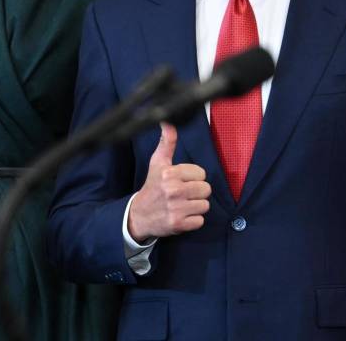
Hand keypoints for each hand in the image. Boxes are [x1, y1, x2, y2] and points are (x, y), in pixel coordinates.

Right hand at [127, 122, 210, 241]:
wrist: (139, 215)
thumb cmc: (152, 186)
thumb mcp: (158, 162)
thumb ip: (167, 142)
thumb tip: (168, 121)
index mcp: (169, 173)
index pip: (201, 173)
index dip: (193, 177)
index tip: (181, 181)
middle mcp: (173, 190)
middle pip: (206, 189)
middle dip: (197, 192)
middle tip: (183, 194)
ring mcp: (176, 208)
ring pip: (205, 205)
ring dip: (196, 206)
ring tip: (183, 205)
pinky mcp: (178, 224)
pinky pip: (200, 221)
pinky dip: (193, 221)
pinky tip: (182, 216)